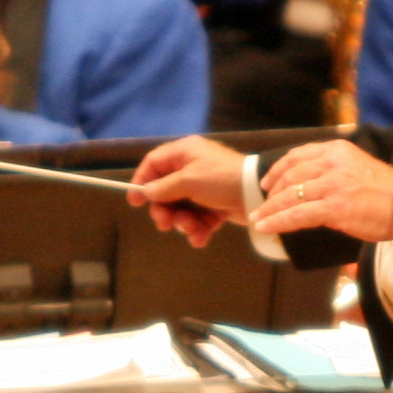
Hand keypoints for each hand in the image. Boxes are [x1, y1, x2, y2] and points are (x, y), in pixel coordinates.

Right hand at [130, 135, 254, 246]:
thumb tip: (147, 192)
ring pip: (182, 208)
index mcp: (185, 153)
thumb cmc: (221, 179)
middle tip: (165, 224)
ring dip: (183, 223)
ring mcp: (205, 188)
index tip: (135, 202)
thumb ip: (165, 187)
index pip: (155, 163)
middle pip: (166, 191)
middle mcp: (193, 168)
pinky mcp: (217, 205)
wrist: (257, 194)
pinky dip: (198, 230)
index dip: (142, 181)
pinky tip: (201, 238)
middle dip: (165, 210)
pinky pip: (199, 219)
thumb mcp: (189, 180)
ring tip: (192, 229)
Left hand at [252, 139, 392, 245]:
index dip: (278, 169)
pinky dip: (278, 221)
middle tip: (262, 205)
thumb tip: (310, 186)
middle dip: (272, 193)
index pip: (298, 155)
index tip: (267, 182)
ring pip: (290, 195)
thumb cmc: (388, 193)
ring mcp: (332, 184)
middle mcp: (332, 162)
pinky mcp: (334, 207)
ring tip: (258, 218)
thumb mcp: (359, 168)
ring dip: (270, 208)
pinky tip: (266, 226)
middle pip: (290, 175)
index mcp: (338, 150)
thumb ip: (334, 171)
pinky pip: (297, 214)